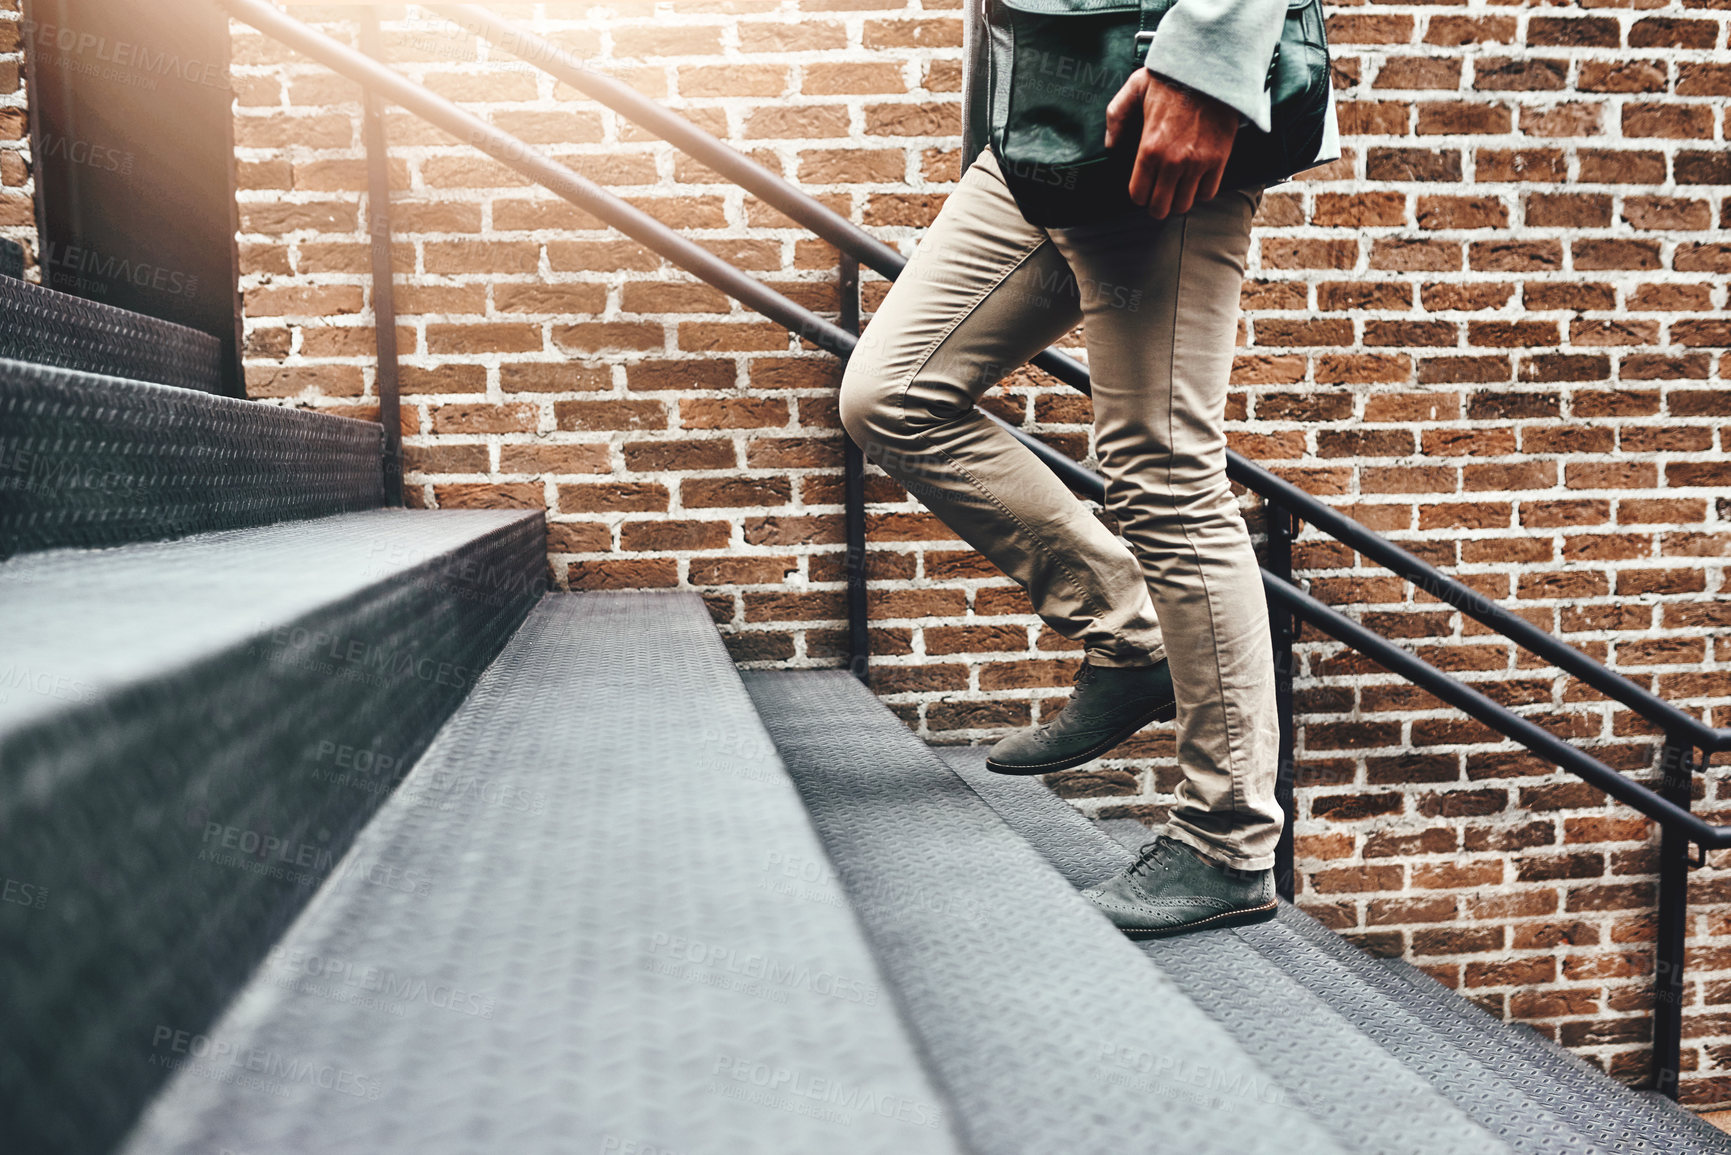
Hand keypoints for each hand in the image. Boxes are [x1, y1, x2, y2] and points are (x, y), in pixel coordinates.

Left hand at [1104, 69, 1238, 219]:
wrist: (1212, 68)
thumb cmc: (1172, 76)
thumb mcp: (1134, 89)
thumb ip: (1116, 118)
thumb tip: (1111, 146)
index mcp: (1149, 148)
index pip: (1138, 194)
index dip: (1138, 194)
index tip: (1142, 188)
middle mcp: (1173, 161)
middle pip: (1160, 207)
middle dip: (1156, 204)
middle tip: (1158, 195)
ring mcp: (1198, 162)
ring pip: (1184, 204)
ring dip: (1178, 200)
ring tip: (1176, 188)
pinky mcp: (1219, 159)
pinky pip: (1208, 193)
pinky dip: (1201, 192)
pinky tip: (1195, 180)